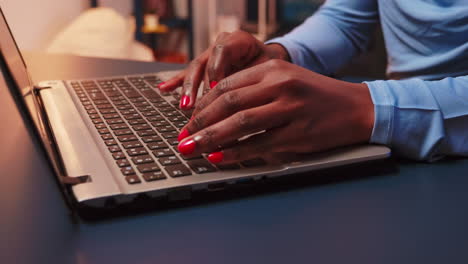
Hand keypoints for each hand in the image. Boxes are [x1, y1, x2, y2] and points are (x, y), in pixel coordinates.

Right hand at [157, 30, 289, 109]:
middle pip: (204, 63)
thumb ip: (251, 84)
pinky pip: (187, 73)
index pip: (222, 51)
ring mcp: (209, 54)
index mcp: (239, 40)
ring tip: (184, 106)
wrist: (270, 63)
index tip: (215, 91)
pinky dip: (175, 82)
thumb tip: (238, 106)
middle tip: (194, 107)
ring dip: (188, 90)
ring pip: (194, 70)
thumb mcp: (267, 73)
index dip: (217, 71)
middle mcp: (221, 44)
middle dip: (198, 88)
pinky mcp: (203, 65)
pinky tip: (163, 90)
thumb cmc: (271, 69)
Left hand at [176, 59, 374, 163]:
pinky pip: (259, 144)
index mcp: (273, 68)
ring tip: (190, 149)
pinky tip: (218, 157)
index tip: (188, 120)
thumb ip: (253, 92)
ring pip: (240, 123)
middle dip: (199, 122)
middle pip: (228, 103)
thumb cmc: (316, 96)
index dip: (202, 104)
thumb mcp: (285, 81)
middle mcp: (280, 85)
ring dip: (210, 138)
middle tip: (182, 137)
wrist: (356, 108)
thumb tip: (215, 114)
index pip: (227, 85)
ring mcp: (290, 109)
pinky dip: (235, 152)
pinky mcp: (298, 133)